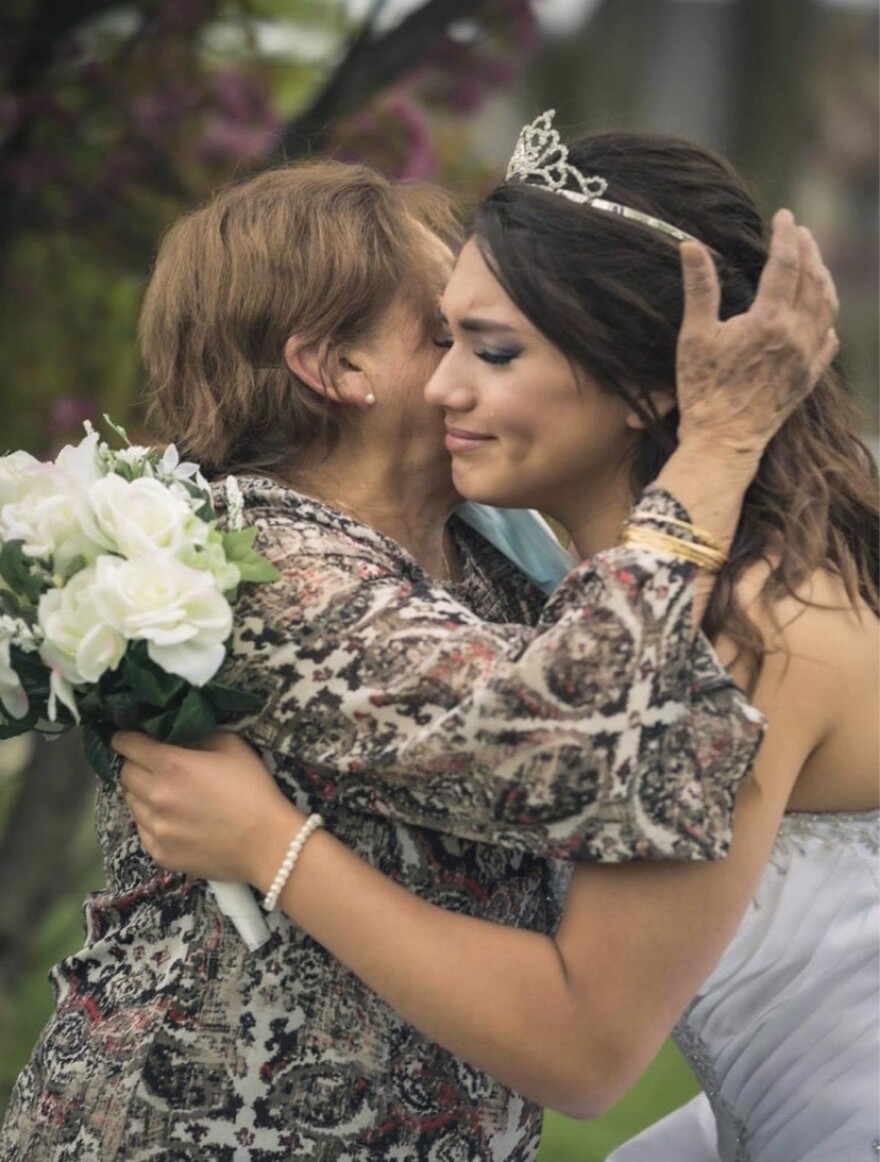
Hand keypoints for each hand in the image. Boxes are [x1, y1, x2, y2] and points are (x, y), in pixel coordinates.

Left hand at [113, 730, 299, 888]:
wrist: (267, 844)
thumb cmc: (253, 790)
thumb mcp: (232, 746)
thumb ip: (198, 735)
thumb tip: (176, 732)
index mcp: (171, 765)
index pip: (128, 745)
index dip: (125, 738)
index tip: (126, 737)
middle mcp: (155, 796)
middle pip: (124, 773)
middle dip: (134, 764)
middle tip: (152, 764)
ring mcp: (155, 828)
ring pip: (131, 802)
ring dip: (142, 792)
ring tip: (167, 793)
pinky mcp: (159, 853)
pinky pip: (142, 828)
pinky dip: (151, 819)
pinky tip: (174, 818)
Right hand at [675, 208, 838, 458]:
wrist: (724, 441)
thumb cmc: (703, 390)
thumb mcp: (695, 336)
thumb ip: (699, 288)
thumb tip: (690, 245)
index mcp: (769, 320)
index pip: (785, 263)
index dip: (785, 236)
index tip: (784, 216)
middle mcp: (796, 334)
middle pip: (811, 279)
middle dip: (808, 250)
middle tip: (801, 231)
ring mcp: (807, 358)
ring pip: (826, 306)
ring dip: (823, 278)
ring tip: (815, 263)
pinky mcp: (808, 379)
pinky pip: (829, 341)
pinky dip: (827, 320)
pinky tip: (822, 315)